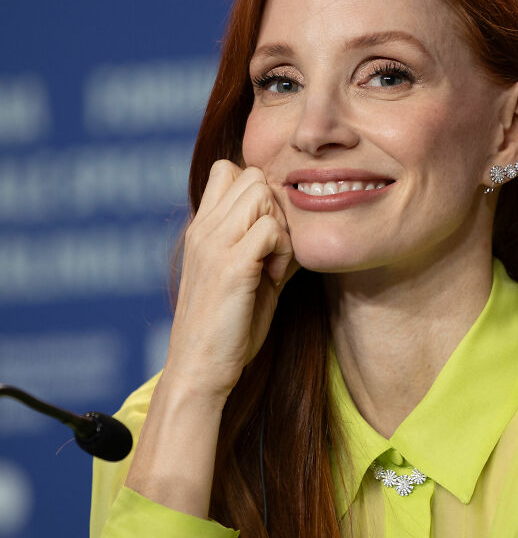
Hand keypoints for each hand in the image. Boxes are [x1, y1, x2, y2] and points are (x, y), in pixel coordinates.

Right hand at [163, 159, 299, 400]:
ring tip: (273, 263)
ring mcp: (213, 244)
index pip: (229, 169)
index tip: (266, 233)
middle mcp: (203, 229)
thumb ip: (262, 246)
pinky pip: (272, 229)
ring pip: (262, 193)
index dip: (258, 193)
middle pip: (252, 175)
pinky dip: (283, 250)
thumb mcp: (244, 275)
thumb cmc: (226, 328)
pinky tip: (273, 278)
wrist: (200, 368)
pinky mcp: (230, 266)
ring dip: (281, 226)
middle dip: (275, 206)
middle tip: (274, 249)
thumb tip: (298, 229)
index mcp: (202, 229)